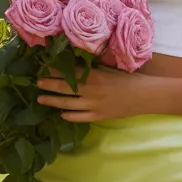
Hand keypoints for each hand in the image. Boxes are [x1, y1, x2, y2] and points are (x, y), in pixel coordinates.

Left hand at [36, 64, 150, 121]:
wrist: (145, 96)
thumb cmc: (129, 78)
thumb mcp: (109, 69)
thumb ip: (92, 69)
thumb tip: (74, 63)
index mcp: (94, 76)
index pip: (69, 72)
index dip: (55, 70)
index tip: (43, 67)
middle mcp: (91, 91)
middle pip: (64, 88)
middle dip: (49, 85)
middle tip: (37, 82)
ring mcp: (94, 106)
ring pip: (68, 104)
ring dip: (53, 101)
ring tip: (41, 99)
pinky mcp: (99, 116)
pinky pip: (80, 117)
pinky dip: (69, 116)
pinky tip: (61, 115)